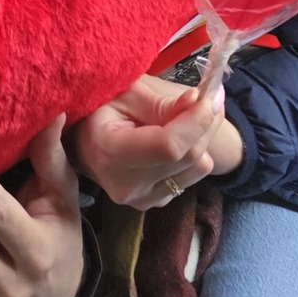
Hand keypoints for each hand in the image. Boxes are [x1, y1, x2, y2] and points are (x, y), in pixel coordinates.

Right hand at [71, 72, 242, 210]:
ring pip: (197, 167)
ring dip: (204, 136)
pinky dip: (195, 152)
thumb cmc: (101, 109)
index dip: (194, 121)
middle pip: (187, 157)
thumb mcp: (126, 94)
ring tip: (191, 112)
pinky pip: (192, 176)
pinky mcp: (156, 202)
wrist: (86, 139)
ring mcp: (142, 200)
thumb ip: (162, 103)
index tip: (208, 95)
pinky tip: (180, 135)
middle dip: (206, 122)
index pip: (168, 147)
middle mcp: (126, 187)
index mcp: (110, 153)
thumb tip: (198, 102)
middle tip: (211, 95)